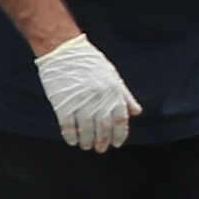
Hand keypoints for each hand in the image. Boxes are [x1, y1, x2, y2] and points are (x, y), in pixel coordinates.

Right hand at [36, 35, 138, 150]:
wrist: (63, 50)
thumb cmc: (89, 62)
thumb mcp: (112, 75)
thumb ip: (124, 95)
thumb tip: (136, 112)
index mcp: (113, 91)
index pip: (120, 120)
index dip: (119, 135)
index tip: (116, 143)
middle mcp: (99, 98)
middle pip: (104, 128)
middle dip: (103, 141)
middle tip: (100, 149)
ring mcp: (80, 101)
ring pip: (86, 129)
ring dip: (87, 141)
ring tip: (86, 146)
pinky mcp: (62, 103)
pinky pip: (67, 125)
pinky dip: (70, 136)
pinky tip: (72, 141)